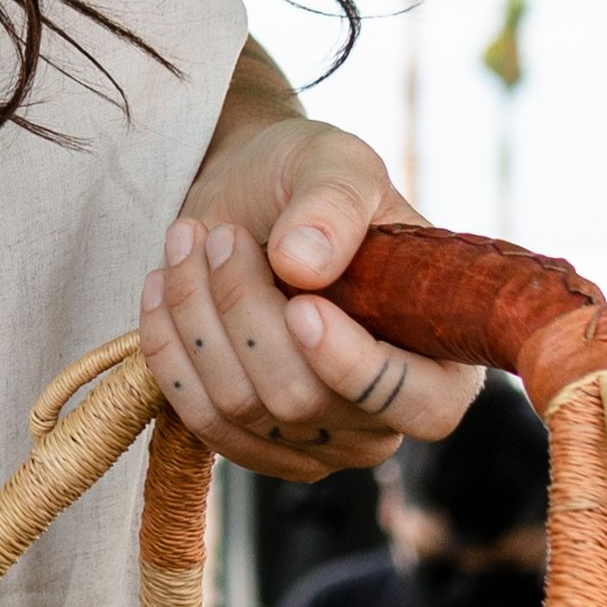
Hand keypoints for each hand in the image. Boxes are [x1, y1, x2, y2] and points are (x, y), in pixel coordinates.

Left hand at [141, 112, 454, 482]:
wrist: (251, 198)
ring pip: (239, 408)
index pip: (420, 405)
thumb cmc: (311, 180)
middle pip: (302, 400)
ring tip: (187, 240)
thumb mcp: (336, 165)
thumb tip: (304, 265)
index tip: (302, 305)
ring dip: (198, 317)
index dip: (356, 368)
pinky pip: (199, 419)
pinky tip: (162, 286)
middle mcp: (386, 418)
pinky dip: (169, 349)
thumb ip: (332, 204)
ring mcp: (315, 440)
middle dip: (246, 311)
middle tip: (221, 237)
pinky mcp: (251, 442)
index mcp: (445, 359)